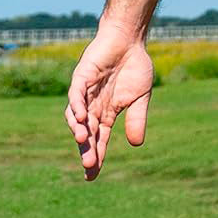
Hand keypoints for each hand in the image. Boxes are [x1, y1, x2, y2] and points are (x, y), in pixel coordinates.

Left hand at [64, 27, 154, 180]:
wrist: (129, 40)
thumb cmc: (135, 66)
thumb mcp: (141, 98)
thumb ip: (137, 119)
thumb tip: (135, 145)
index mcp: (106, 113)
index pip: (98, 140)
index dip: (95, 157)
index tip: (91, 176)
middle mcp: (92, 107)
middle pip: (86, 133)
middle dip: (87, 149)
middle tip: (88, 167)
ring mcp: (85, 93)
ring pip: (76, 116)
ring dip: (78, 129)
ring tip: (83, 142)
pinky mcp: (81, 78)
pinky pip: (76, 95)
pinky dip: (77, 106)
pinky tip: (83, 118)